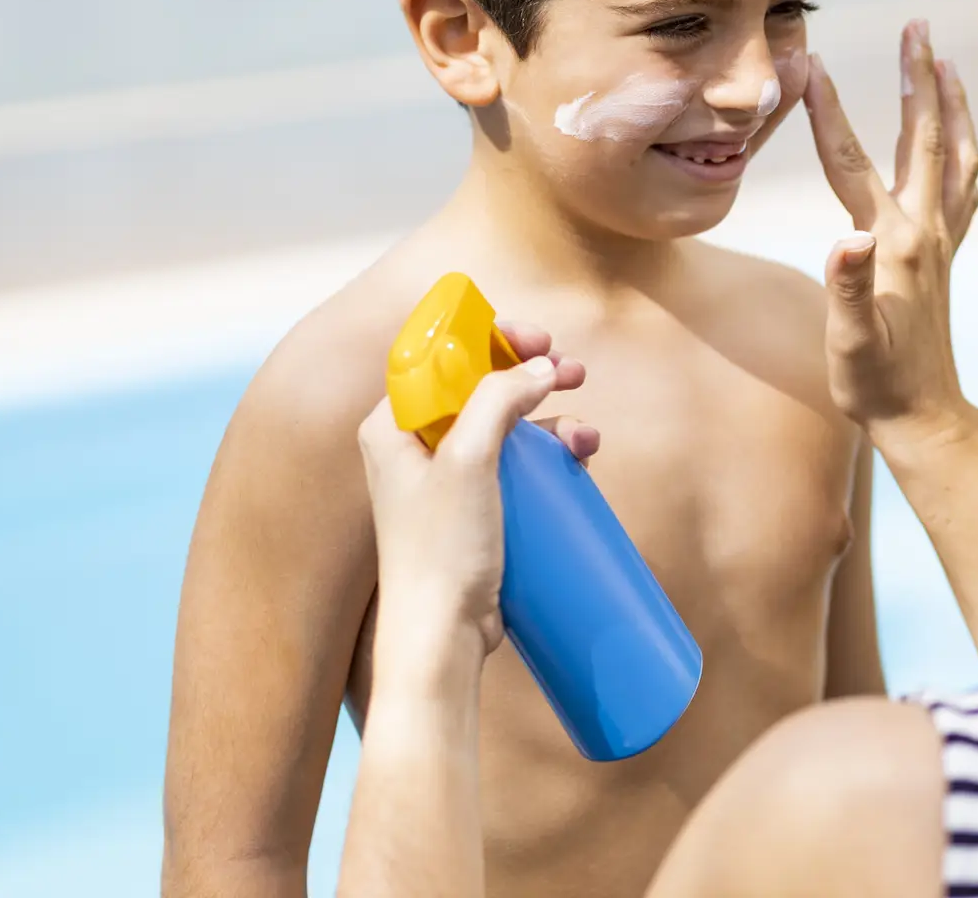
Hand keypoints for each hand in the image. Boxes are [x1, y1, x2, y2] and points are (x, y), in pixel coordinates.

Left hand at [356, 323, 598, 661]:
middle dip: (531, 377)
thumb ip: (498, 400)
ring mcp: (446, 481)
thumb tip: (540, 366)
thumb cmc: (440, 550)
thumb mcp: (469, 460)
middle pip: (479, 388)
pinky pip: (517, 466)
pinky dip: (550, 455)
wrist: (441, 637)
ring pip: (506, 427)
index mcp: (392, 426)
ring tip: (585, 434)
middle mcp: (414, 448)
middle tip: (573, 372)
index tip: (536, 339)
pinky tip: (578, 459)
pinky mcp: (475, 511)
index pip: (439, 358)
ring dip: (551, 419)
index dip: (490, 340)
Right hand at [804, 19, 977, 454]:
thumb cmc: (876, 383)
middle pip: (925, 138)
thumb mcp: (848, 341)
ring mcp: (942, 242)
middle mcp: (924, 232)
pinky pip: (964, 187)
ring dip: (950, 104)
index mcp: (891, 243)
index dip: (829, 112)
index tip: (812, 62)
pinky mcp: (947, 257)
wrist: (924, 416)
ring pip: (956, 155)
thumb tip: (845, 238)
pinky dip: (964, 151)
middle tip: (917, 25)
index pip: (852, 162)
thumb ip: (846, 288)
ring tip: (946, 62)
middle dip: (918, 77)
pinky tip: (960, 143)